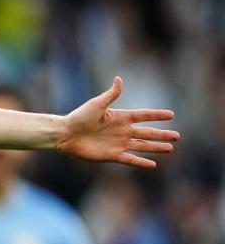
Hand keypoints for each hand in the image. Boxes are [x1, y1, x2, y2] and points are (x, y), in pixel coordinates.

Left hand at [56, 77, 178, 168]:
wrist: (65, 134)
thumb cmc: (79, 117)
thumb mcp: (97, 104)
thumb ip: (111, 94)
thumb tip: (119, 79)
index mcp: (120, 117)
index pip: (143, 115)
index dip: (157, 115)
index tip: (171, 115)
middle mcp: (122, 130)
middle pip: (147, 133)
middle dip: (162, 134)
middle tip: (177, 136)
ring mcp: (118, 143)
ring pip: (142, 146)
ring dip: (156, 147)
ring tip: (170, 148)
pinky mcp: (112, 155)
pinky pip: (130, 159)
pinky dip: (141, 162)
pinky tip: (153, 164)